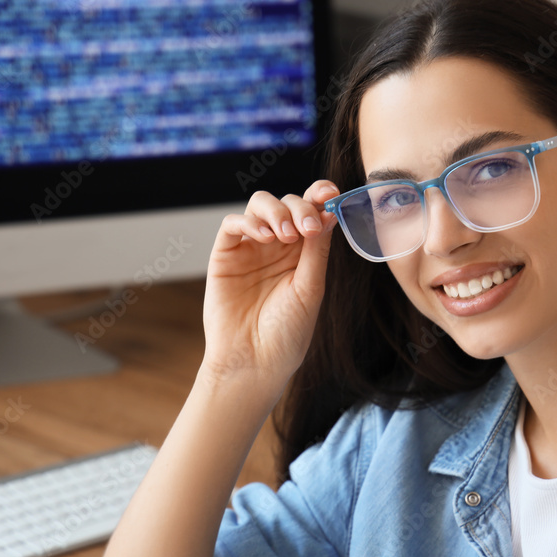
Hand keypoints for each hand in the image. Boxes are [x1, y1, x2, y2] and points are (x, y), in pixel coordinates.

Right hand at [200, 180, 340, 389]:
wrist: (254, 362)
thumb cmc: (286, 333)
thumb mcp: (310, 288)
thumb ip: (316, 250)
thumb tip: (329, 212)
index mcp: (304, 253)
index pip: (312, 213)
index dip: (320, 196)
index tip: (331, 193)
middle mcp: (279, 246)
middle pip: (288, 203)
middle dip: (300, 207)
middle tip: (307, 228)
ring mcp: (251, 248)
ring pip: (260, 205)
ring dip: (276, 211)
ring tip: (285, 235)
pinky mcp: (225, 255)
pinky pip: (233, 224)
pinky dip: (249, 223)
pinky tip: (265, 238)